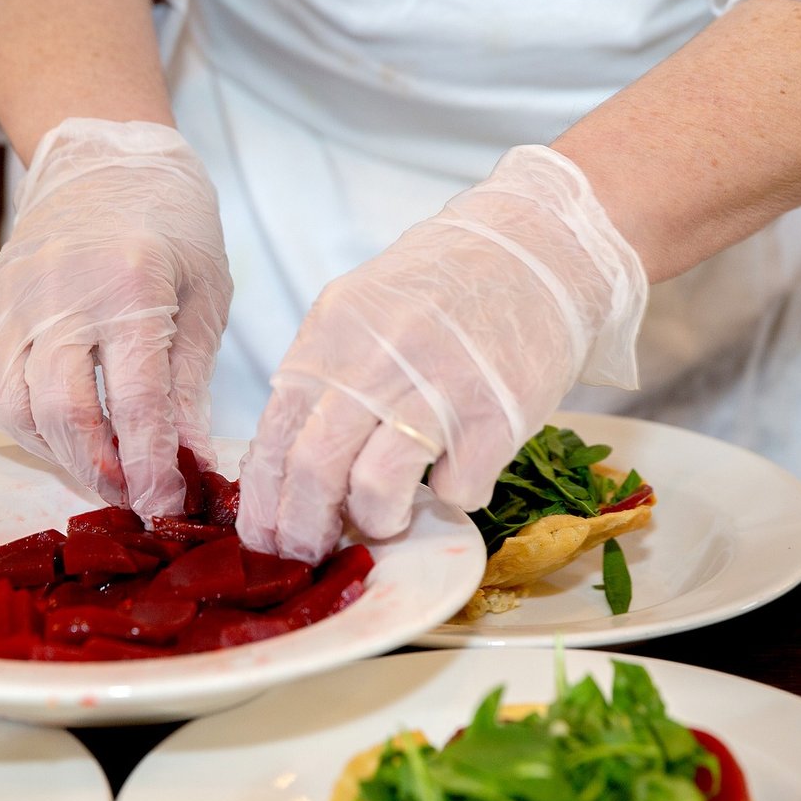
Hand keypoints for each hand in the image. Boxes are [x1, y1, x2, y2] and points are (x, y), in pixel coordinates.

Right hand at [0, 118, 231, 517]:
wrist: (103, 161)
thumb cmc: (171, 228)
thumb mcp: (205, 296)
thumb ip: (190, 385)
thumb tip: (191, 468)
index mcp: (129, 284)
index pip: (136, 401)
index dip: (150, 467)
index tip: (168, 507)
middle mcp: (58, 293)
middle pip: (64, 414)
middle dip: (102, 473)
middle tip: (135, 499)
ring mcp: (8, 301)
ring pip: (15, 410)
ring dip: (59, 453)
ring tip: (101, 466)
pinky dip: (18, 423)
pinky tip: (56, 429)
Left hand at [235, 145, 646, 561]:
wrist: (536, 248)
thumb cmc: (445, 287)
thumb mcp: (360, 310)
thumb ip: (324, 375)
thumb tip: (287, 465)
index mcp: (331, 336)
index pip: (275, 433)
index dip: (265, 500)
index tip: (264, 537)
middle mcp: (375, 361)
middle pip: (315, 469)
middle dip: (304, 530)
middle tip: (311, 552)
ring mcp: (436, 389)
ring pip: (377, 489)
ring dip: (377, 520)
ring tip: (388, 517)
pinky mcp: (495, 415)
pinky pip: (457, 489)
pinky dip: (454, 496)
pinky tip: (459, 472)